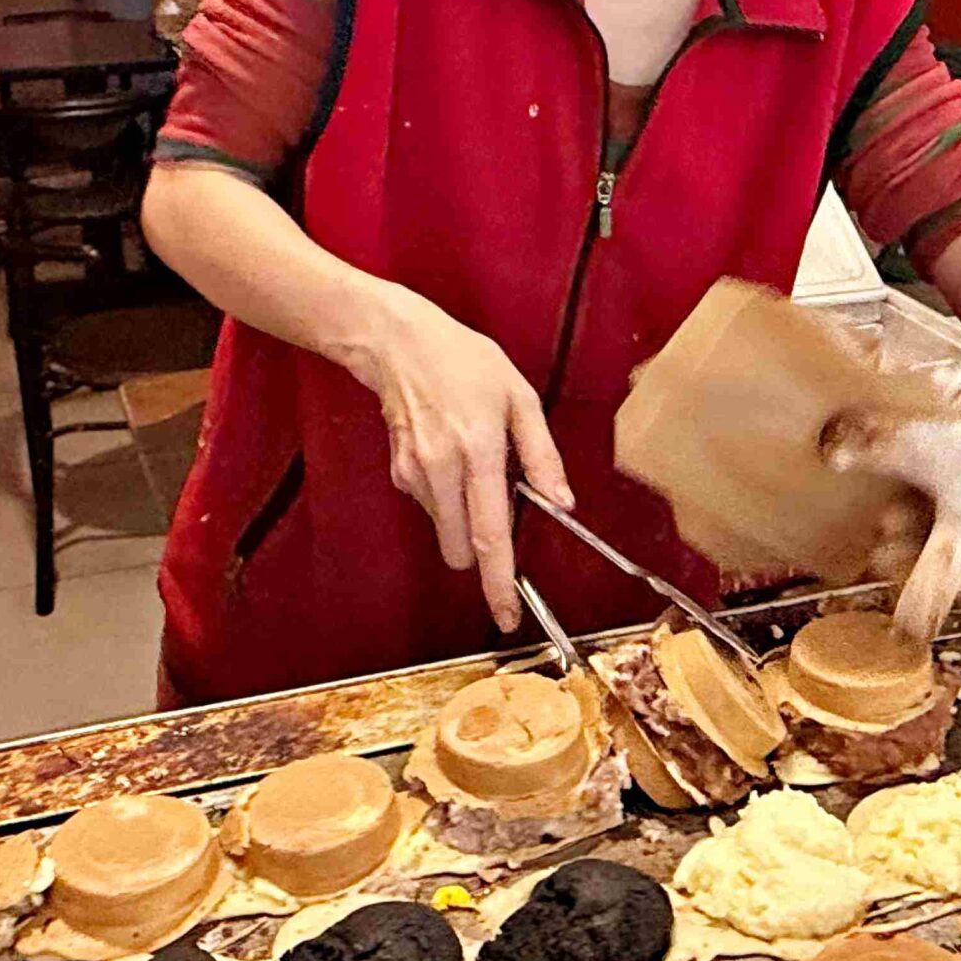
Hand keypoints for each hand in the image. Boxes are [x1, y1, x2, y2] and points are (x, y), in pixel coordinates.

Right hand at [345, 285, 570, 629]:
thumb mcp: (519, 397)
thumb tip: (563, 503)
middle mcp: (441, 471)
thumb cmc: (465, 363)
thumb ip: (542, 455)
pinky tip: (450, 454)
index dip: (500, 582)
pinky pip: (433, 507)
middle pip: (463, 549)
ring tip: (474, 461)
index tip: (508, 616)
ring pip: (448, 530)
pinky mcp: (398, 475)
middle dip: (484, 549)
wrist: (397, 344)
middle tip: (499, 505)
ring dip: (466, 516)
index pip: (491, 534)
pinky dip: (448, 496)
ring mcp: (414, 476)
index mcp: (479, 452)